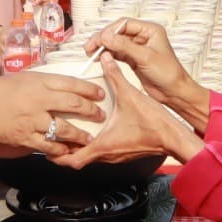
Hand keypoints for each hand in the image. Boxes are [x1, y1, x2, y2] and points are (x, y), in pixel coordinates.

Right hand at [0, 72, 103, 158]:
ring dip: (79, 135)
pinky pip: (48, 146)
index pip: (70, 83)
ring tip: (88, 138)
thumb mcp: (16, 79)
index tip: (99, 93)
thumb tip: (53, 89)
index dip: (88, 89)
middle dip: (91, 110)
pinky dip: (59, 150)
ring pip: (65, 128)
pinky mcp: (25, 138)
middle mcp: (39, 100)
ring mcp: (33, 120)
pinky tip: (66, 152)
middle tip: (100, 115)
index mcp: (37, 81)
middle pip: (73, 104)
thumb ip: (36, 84)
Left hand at [54, 55, 202, 166]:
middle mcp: (107, 155)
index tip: (48, 145)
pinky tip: (91, 134)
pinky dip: (91, 147)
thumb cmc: (154, 123)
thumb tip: (106, 59)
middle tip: (53, 138)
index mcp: (103, 145)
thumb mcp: (131, 95)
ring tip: (68, 134)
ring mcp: (115, 156)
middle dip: (63, 152)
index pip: (71, 161)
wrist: (173, 137)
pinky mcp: (123, 153)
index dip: (56, 156)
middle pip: (76, 162)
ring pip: (89, 158)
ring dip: (77, 149)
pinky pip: (101, 154)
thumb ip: (115, 76)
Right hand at [86, 18, 196, 107]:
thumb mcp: (145, 57)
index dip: (109, 30)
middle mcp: (144, 37)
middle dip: (103, 39)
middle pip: (117, 32)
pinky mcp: (134, 59)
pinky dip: (108, 55)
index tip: (99, 39)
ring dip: (103, 47)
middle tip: (90, 46)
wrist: (175, 92)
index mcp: (150, 30)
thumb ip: (124, 46)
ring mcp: (138, 48)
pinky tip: (100, 58)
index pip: (124, 24)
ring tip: (91, 52)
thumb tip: (107, 37)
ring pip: (115, 43)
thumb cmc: (169, 74)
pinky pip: (117, 53)